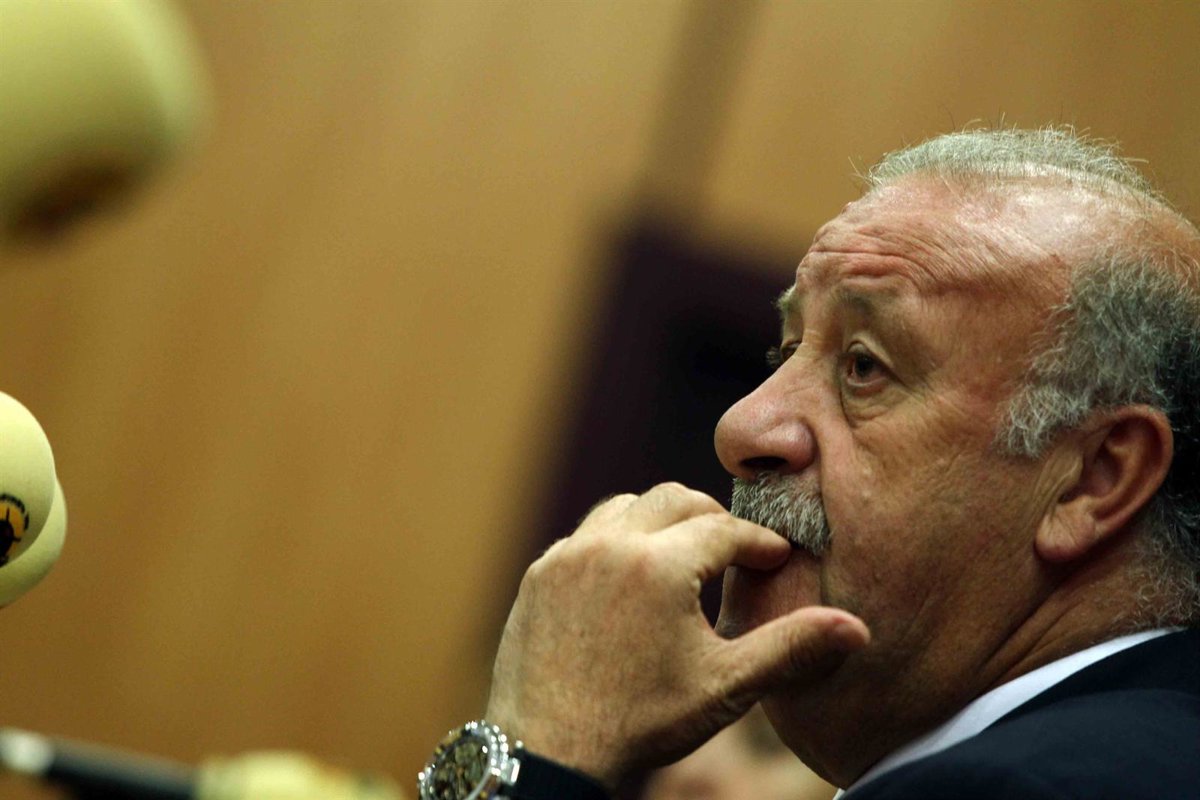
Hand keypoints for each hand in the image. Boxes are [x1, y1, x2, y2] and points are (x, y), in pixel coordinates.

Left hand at [485, 482, 868, 789]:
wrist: (550, 754)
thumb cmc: (641, 722)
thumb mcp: (725, 687)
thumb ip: (790, 647)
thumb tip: (856, 629)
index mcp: (660, 565)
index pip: (724, 529)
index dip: (758, 542)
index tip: (776, 557)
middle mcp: (609, 545)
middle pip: (673, 498)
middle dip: (710, 517)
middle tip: (734, 549)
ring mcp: (567, 557)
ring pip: (625, 507)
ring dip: (659, 521)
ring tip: (683, 557)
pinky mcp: (539, 575)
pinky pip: (585, 536)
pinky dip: (615, 542)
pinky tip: (630, 579)